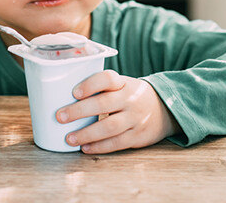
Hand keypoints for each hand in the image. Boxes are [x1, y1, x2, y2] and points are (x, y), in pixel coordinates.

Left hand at [56, 70, 180, 153]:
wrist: (165, 109)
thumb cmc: (132, 97)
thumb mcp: (122, 86)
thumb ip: (101, 89)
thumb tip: (64, 98)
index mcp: (124, 83)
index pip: (108, 79)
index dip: (90, 84)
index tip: (74, 92)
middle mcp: (130, 99)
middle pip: (104, 104)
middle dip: (80, 111)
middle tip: (60, 116)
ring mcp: (135, 118)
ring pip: (109, 126)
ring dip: (87, 133)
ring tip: (69, 138)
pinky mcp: (138, 136)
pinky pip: (117, 142)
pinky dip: (99, 146)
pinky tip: (85, 148)